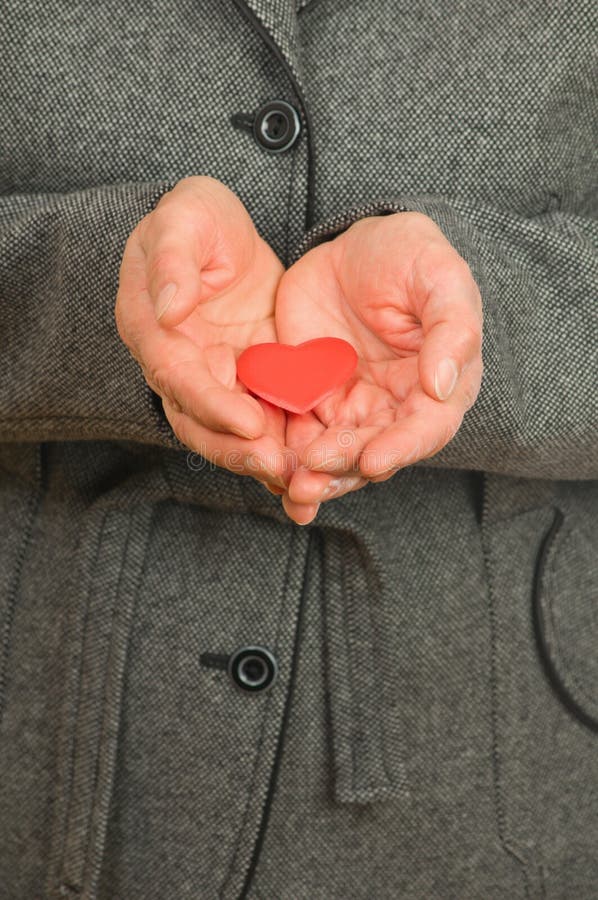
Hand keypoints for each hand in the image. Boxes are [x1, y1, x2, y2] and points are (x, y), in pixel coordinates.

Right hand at [116, 175, 294, 488]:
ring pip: (232, 432)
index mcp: (153, 330)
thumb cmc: (195, 217)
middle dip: (238, 450)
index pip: (177, 376)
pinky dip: (286, 447)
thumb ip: (173, 261)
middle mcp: (180, 365)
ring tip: (300, 483)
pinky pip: (266, 420)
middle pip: (201, 422)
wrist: (222, 232)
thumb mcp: (184, 218)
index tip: (249, 423)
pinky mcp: (251, 382)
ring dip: (263, 460)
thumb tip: (169, 309)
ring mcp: (216, 379)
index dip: (210, 403)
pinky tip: (315, 472)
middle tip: (278, 469)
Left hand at [274, 211, 483, 521]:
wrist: (352, 246)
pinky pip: (298, 436)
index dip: (401, 448)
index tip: (373, 460)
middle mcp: (398, 408)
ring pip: (336, 456)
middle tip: (311, 476)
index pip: (426, 429)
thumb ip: (452, 327)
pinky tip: (265, 469)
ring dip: (314, 476)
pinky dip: (284, 457)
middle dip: (344, 469)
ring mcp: (354, 408)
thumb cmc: (409, 256)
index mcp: (440, 386)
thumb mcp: (440, 276)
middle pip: (374, 451)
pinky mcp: (313, 401)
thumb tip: (443, 385)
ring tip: (290, 487)